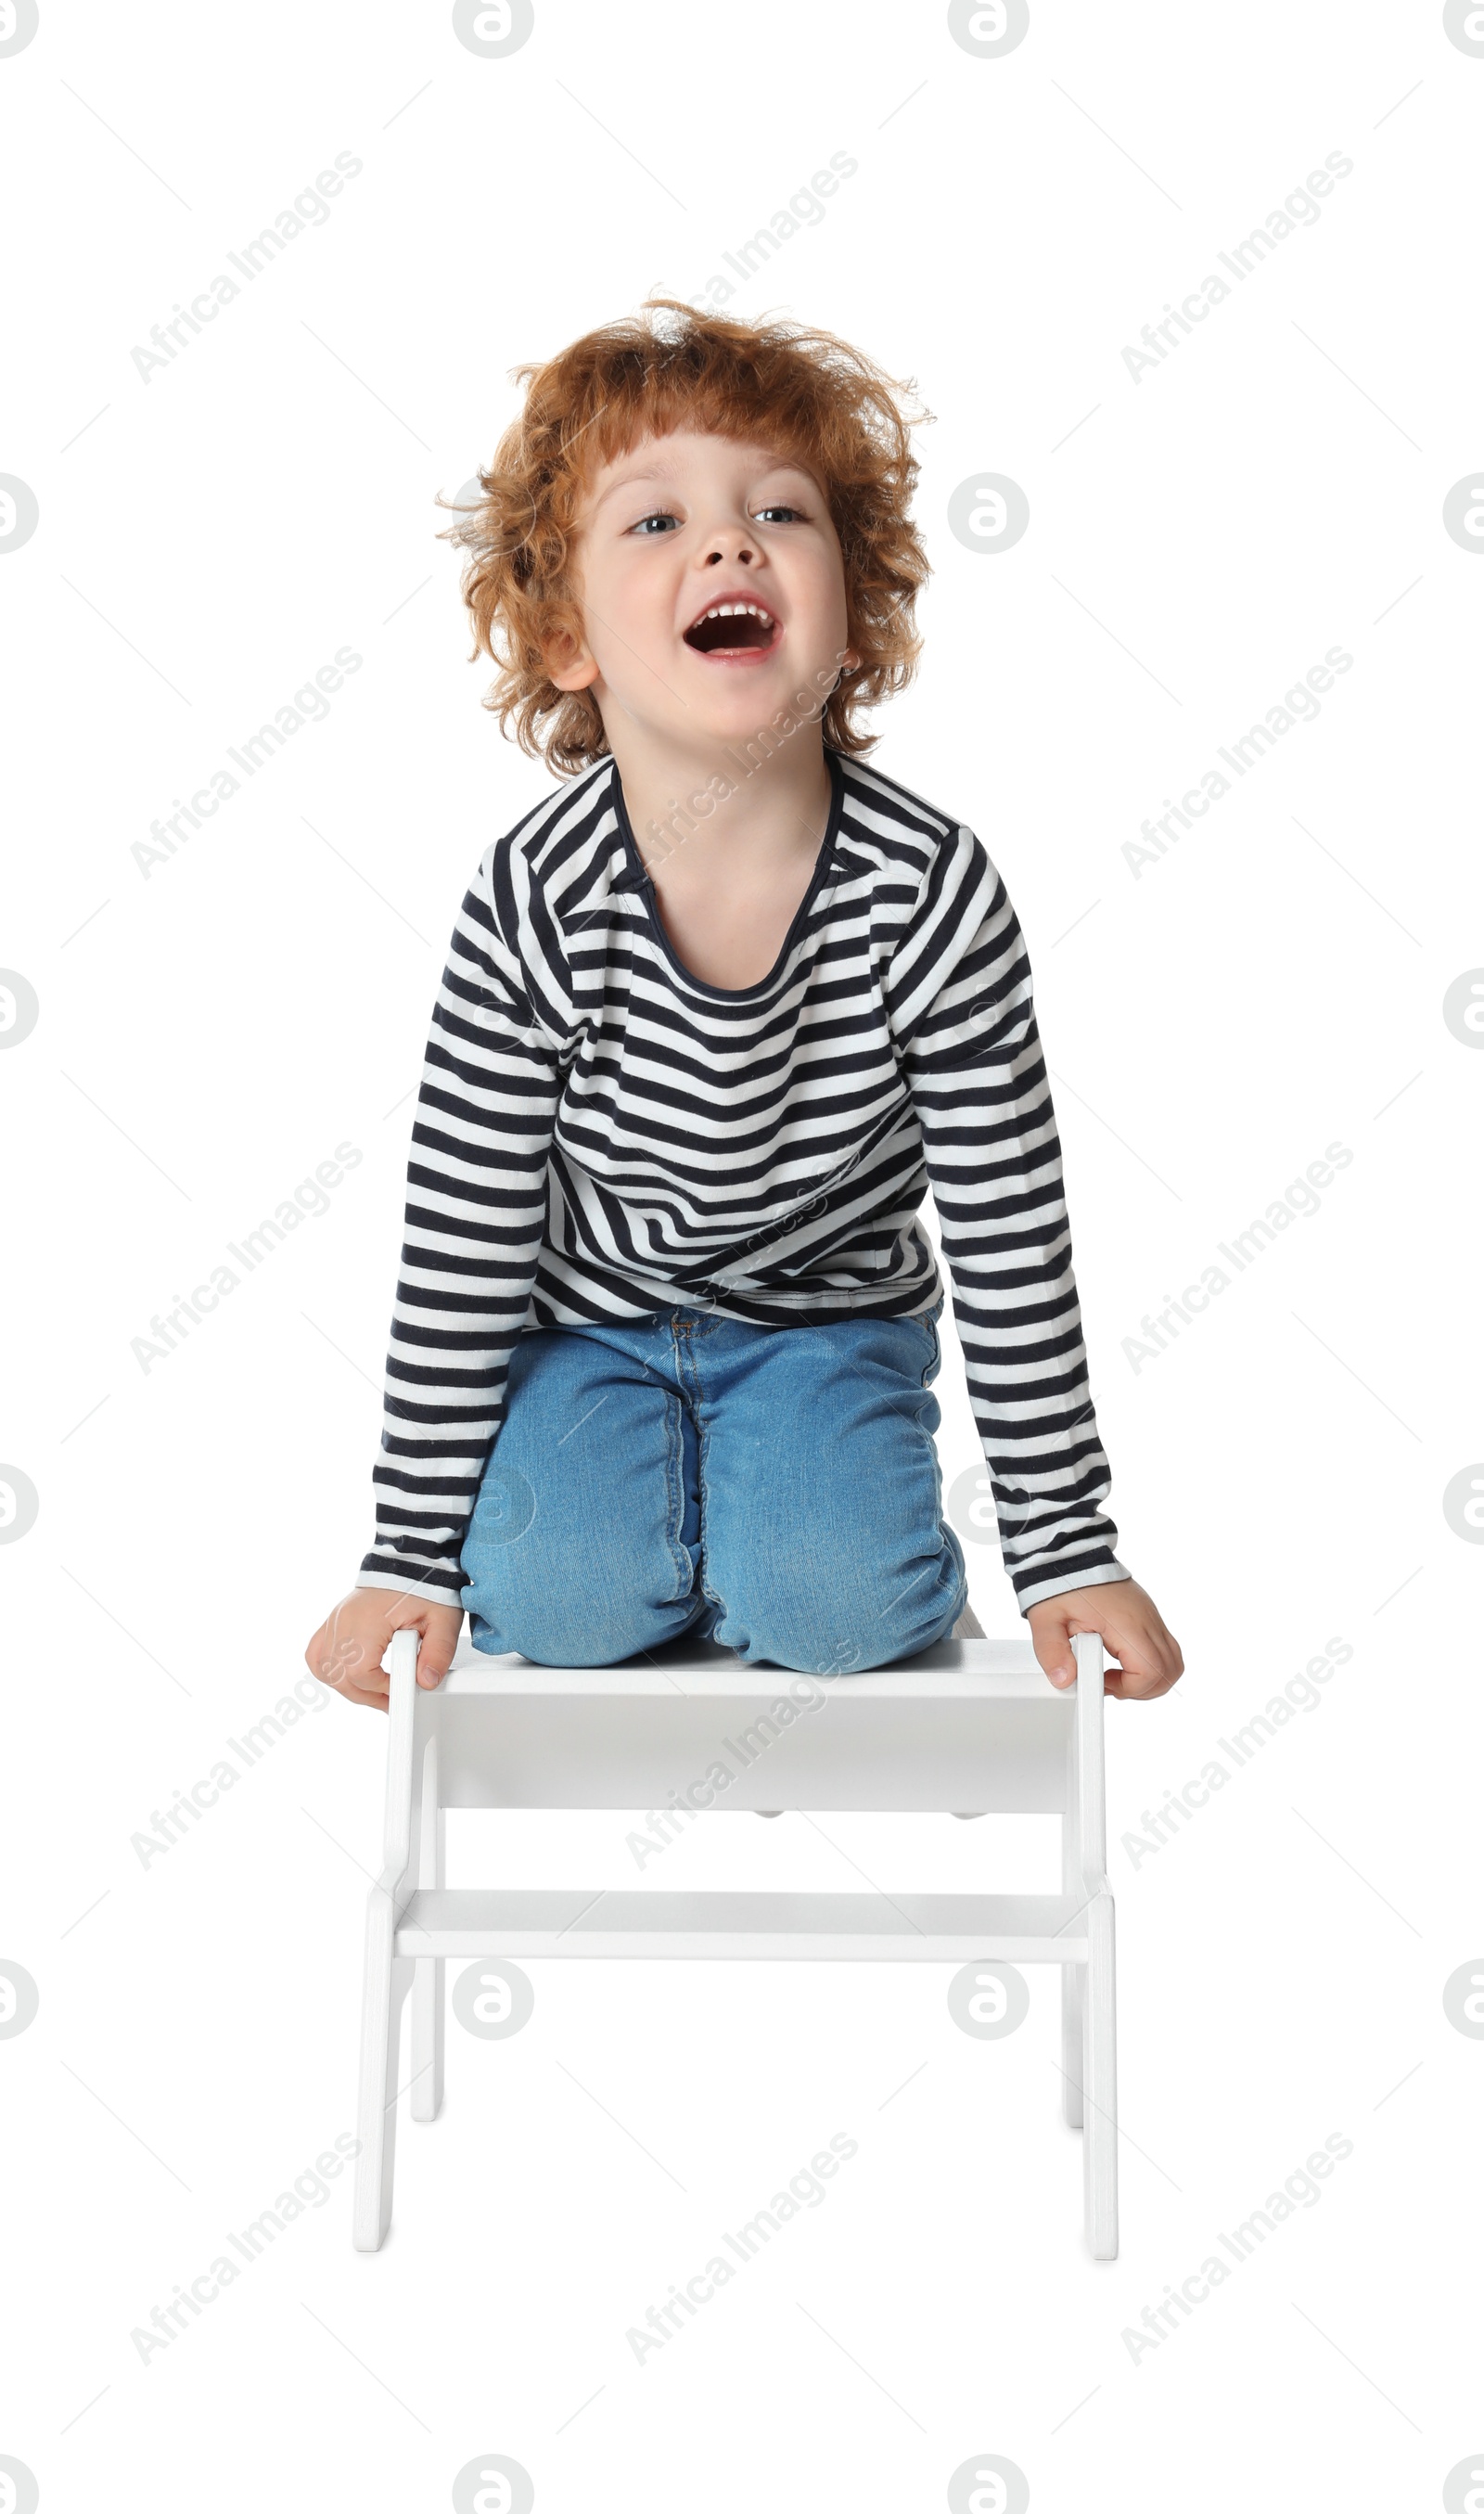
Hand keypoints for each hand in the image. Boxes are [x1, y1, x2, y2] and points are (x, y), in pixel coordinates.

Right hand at [305, 1586, 463, 1712]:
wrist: (413, 1561)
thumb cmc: (426, 1587)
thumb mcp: (443, 1620)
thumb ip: (438, 1652)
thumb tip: (425, 1681)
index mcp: (368, 1620)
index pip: (360, 1672)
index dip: (380, 1688)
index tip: (401, 1688)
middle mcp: (344, 1620)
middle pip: (338, 1675)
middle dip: (366, 1694)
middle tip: (391, 1699)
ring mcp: (335, 1619)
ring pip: (324, 1668)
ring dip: (348, 1685)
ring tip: (375, 1690)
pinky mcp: (335, 1620)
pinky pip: (317, 1652)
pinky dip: (329, 1669)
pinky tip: (350, 1675)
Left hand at [1026, 1579, 1181, 1700]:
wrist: (1072, 1555)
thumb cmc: (1062, 1584)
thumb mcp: (1046, 1620)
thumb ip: (1052, 1652)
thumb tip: (1064, 1680)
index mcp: (1125, 1623)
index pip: (1151, 1670)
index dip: (1130, 1688)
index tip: (1103, 1682)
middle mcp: (1146, 1621)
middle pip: (1169, 1671)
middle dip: (1143, 1690)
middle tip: (1111, 1684)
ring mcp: (1151, 1618)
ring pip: (1173, 1662)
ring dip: (1150, 1679)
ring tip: (1117, 1675)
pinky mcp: (1149, 1616)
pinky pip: (1165, 1649)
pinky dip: (1150, 1664)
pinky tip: (1121, 1660)